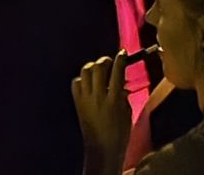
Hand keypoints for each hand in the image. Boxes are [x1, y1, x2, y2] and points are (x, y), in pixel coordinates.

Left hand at [71, 54, 133, 168]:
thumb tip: (121, 83)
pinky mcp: (78, 103)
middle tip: (110, 62)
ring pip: (85, 71)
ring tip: (99, 70)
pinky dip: (82, 79)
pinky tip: (88, 83)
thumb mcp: (127, 113)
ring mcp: (86, 99)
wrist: (102, 149)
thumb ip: (123, 96)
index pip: (117, 72)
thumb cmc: (119, 134)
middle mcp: (98, 97)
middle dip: (105, 60)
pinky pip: (76, 83)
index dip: (120, 59)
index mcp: (114, 100)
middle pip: (99, 68)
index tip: (123, 53)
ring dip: (92, 66)